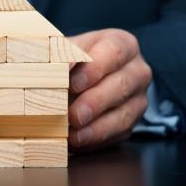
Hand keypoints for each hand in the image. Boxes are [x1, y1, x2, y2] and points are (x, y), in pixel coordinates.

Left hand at [66, 29, 150, 151]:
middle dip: (95, 102)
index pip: (114, 51)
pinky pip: (120, 132)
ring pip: (125, 113)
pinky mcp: (132, 121)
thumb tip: (47, 69)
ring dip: (97, 127)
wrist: (79, 78)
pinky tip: (79, 141)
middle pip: (122, 84)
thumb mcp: (65, 49)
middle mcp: (136, 70)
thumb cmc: (72, 59)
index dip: (93, 68)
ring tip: (74, 135)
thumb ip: (58, 55)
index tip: (72, 83)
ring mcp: (138, 97)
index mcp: (122, 44)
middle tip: (73, 115)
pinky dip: (98, 139)